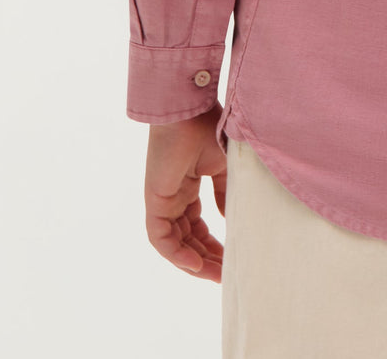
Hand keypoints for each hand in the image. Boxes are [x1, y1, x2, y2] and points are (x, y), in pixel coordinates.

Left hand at [144, 102, 226, 280]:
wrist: (190, 110)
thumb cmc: (209, 129)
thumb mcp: (224, 166)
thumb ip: (224, 193)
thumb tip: (228, 219)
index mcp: (189, 188)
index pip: (198, 227)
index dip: (214, 245)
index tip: (232, 259)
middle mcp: (174, 197)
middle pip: (188, 240)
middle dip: (207, 259)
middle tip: (227, 275)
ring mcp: (163, 201)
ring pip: (175, 243)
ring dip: (195, 262)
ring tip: (216, 276)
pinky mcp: (154, 201)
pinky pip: (161, 239)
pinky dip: (177, 254)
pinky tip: (196, 265)